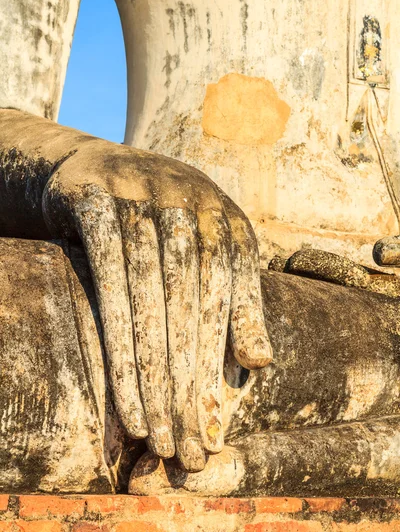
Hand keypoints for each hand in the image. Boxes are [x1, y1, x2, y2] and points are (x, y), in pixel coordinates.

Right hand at [42, 139, 272, 470]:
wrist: (93, 168)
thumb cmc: (156, 225)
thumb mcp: (200, 253)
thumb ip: (232, 301)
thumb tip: (260, 362)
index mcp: (225, 213)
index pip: (233, 287)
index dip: (226, 350)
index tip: (219, 413)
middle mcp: (189, 197)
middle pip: (192, 297)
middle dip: (190, 374)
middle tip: (185, 441)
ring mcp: (141, 193)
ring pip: (151, 293)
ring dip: (153, 368)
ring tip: (154, 431)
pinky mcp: (94, 199)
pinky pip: (108, 276)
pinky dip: (116, 336)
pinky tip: (121, 384)